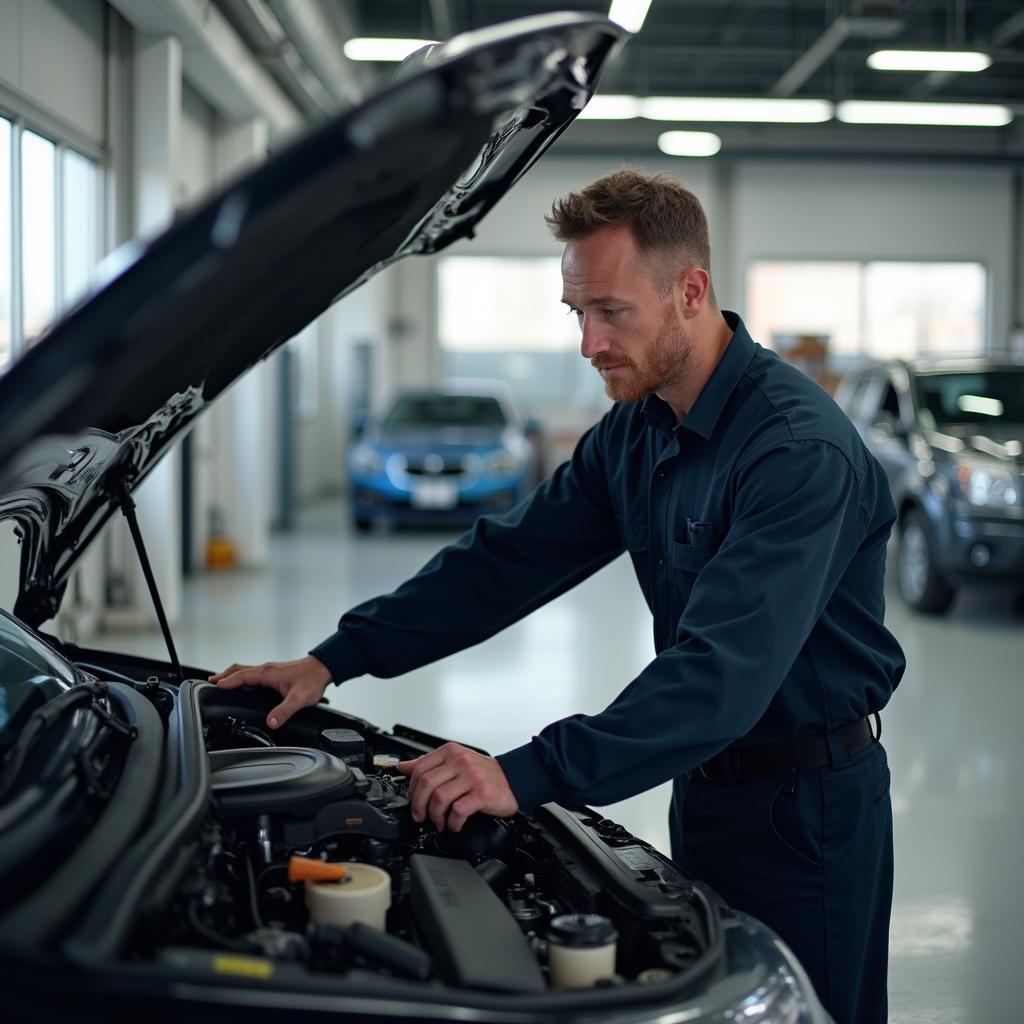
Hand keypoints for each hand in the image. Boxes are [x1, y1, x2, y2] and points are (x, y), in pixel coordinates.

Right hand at [209, 655, 331, 729]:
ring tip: (221, 683)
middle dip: (224, 676)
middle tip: (210, 683)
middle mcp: (266, 669)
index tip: (213, 687)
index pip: (241, 676)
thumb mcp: (299, 699)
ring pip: (245, 671)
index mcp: (268, 673)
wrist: (324, 668)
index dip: (227, 682)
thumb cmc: (312, 680)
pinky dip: (242, 678)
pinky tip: (243, 686)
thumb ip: (284, 711)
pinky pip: (252, 674)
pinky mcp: (274, 673)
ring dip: (232, 676)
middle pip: (238, 670)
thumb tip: (270, 723)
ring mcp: (270, 670)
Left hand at [397, 742, 517, 831]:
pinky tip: (455, 824)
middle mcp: (460, 761)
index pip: (419, 768)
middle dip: (419, 806)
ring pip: (439, 798)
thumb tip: (402, 766)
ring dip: (435, 816)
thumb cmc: (484, 773)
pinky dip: (452, 822)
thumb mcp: (455, 761)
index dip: (411, 789)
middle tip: (421, 816)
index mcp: (450, 752)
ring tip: (440, 822)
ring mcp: (471, 777)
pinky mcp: (481, 793)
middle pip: (426, 784)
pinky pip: (458, 811)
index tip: (412, 801)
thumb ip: (429, 764)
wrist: (514, 778)